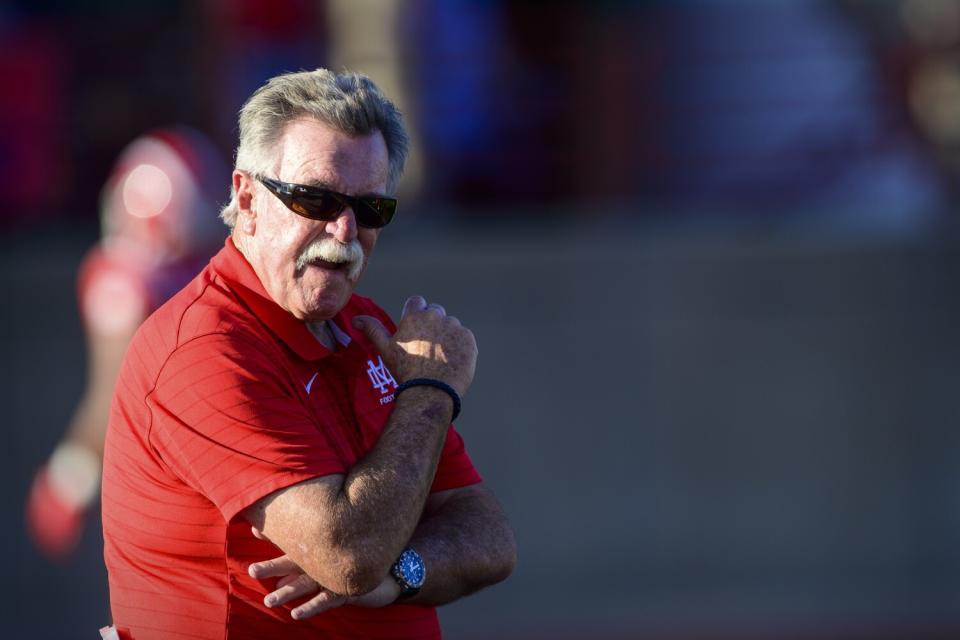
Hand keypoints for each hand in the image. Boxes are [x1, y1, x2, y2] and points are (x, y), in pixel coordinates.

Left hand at [248, 529, 400, 619]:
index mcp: (321, 548)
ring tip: (269, 601)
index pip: (294, 541)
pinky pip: (328, 600)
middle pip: (295, 561)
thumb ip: (306, 563)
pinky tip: (297, 614)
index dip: (274, 535)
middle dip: (273, 566)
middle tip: (252, 571)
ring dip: (288, 592)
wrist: (395, 567)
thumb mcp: (330, 561)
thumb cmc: (358, 561)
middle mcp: (327, 559)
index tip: (253, 529)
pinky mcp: (349, 589)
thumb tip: (281, 574)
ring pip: (308, 583)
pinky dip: (312, 607)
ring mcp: (337, 574)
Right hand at [352, 296, 477, 396]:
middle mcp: (437, 316)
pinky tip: (451, 361)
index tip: (415, 330)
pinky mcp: (469, 339)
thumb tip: (356, 320)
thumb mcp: (385, 349)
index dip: (416, 314)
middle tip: (426, 347)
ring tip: (439, 357)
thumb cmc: (405, 370)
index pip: (417, 302)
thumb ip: (372, 329)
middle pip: (435, 312)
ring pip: (451, 325)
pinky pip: (464, 338)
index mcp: (415, 316)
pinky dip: (459, 346)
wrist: (430, 391)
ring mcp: (455, 327)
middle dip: (432, 324)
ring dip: (447, 335)